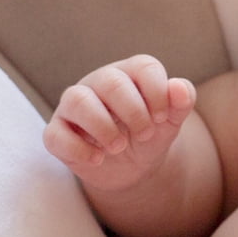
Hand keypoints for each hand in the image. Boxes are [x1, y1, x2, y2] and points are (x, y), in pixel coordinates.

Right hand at [43, 55, 196, 192]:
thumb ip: (181, 102)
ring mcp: (74, 106)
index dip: (158, 93)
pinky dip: (78, 149)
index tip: (163, 119)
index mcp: (129, 73)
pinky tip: (98, 159)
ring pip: (77, 100)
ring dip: (103, 126)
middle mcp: (98, 83)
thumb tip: (180, 88)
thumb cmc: (148, 135)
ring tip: (118, 147)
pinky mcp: (57, 132)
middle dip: (134, 112)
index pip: (144, 67)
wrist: (131, 169)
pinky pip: (56, 135)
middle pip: (111, 82)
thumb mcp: (170, 122)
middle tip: (145, 134)